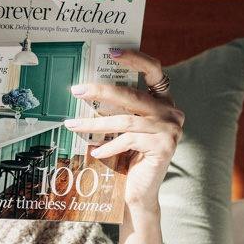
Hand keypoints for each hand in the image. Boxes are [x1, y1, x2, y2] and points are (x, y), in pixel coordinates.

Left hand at [62, 49, 182, 214]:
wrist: (142, 191)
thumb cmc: (130, 156)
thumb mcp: (126, 127)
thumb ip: (120, 108)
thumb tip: (88, 88)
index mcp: (163, 101)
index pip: (154, 70)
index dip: (135, 58)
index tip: (112, 52)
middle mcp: (172, 112)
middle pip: (133, 94)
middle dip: (101, 91)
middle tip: (76, 91)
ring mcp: (171, 129)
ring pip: (124, 120)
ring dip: (94, 123)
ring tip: (72, 125)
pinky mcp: (164, 146)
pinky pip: (128, 140)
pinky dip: (109, 146)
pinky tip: (95, 152)